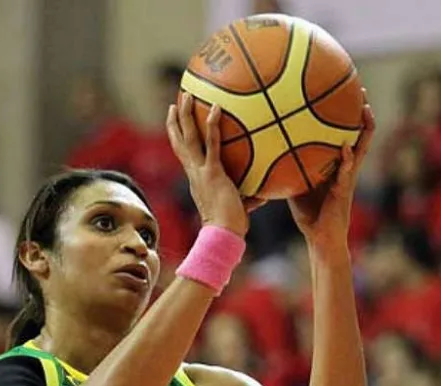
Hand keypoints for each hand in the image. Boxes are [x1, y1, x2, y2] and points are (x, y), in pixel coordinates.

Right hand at [167, 93, 260, 236]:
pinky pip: (212, 144)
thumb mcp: (238, 206)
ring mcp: (201, 171)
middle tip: (176, 102)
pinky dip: (213, 126)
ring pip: (189, 139)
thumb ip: (248, 197)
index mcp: (196, 179)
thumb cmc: (230, 225)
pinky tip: (216, 109)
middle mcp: (194, 173)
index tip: (176, 123)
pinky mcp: (213, 172)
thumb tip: (264, 195)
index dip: (178, 138)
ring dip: (186, 116)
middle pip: (180, 142)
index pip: (184, 154)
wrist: (223, 235)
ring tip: (187, 95)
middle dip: (176, 121)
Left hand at [287, 96, 374, 246]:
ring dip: (364, 128)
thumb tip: (263, 150)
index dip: (346, 115)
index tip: (342, 92)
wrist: (321, 239)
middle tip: (360, 89)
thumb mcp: (295, 185)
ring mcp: (348, 178)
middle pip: (359, 134)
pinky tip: (346, 149)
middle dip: (361, 112)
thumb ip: (287, 168)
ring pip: (362, 148)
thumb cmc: (308, 214)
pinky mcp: (345, 191)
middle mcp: (346, 168)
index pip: (344, 134)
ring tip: (365, 109)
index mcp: (336, 165)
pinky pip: (348, 173)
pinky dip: (348, 160)